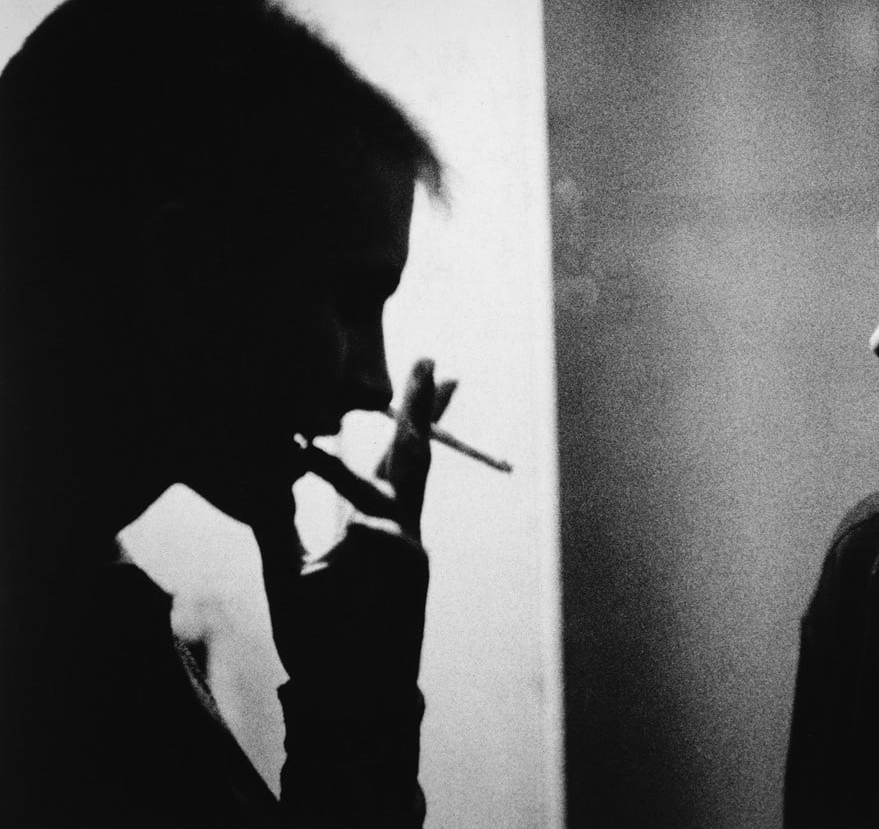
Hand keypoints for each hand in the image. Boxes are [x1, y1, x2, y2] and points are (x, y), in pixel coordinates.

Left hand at [256, 359, 455, 680]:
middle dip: (422, 409)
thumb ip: (280, 519)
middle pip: (414, 457)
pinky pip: (390, 545)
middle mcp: (397, 530)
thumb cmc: (321, 637)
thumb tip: (265, 473)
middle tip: (433, 363)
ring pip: (394, 492)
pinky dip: (369, 539)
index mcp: (375, 524)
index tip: (405, 381)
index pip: (388, 460)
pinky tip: (347, 538)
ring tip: (324, 446)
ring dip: (362, 467)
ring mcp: (408, 552)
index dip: (400, 419)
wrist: (345, 695)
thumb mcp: (286, 567)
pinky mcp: (409, 580)